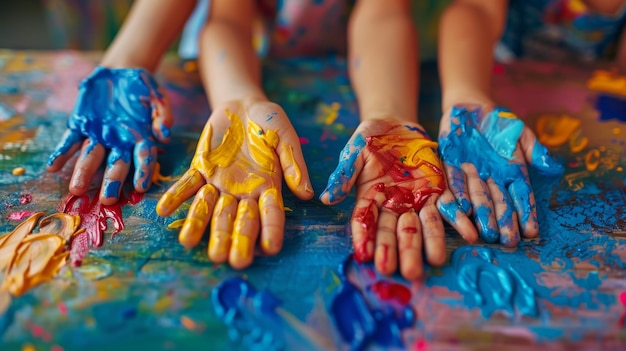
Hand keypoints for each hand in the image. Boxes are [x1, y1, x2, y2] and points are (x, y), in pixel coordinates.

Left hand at [47, 66, 172, 204]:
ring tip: (76, 189)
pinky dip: (61, 153)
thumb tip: (164, 136)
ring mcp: (99, 135)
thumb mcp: (157, 96)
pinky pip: (69, 141)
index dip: (143, 172)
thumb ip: (162, 115)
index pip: (143, 158)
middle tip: (107, 199)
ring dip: (83, 172)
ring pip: (91, 156)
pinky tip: (53, 167)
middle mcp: (119, 142)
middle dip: (111, 181)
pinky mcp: (81, 125)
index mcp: (141, 137)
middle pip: (116, 164)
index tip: (141, 187)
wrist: (120, 71)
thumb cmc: (143, 87)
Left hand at [156, 100, 312, 268]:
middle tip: (229, 260)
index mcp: (268, 187)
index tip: (270, 248)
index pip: (270, 214)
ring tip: (187, 242)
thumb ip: (293, 163)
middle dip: (233, 239)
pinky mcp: (201, 169)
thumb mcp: (285, 136)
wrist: (242, 105)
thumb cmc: (269, 122)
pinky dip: (176, 196)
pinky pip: (187, 185)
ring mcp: (219, 183)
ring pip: (208, 209)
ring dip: (198, 225)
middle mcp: (243, 192)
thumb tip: (306, 193)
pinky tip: (163, 209)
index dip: (271, 230)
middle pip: (237, 220)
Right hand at [320, 119, 446, 279]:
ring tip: (436, 261)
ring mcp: (416, 200)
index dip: (365, 238)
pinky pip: (449, 208)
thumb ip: (345, 173)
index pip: (365, 222)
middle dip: (402, 251)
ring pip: (423, 226)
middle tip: (406, 272)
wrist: (396, 125)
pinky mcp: (438, 190)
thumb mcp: (354, 151)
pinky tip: (469, 234)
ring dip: (430, 243)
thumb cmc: (370, 138)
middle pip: (396, 231)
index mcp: (369, 198)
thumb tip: (326, 198)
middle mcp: (393, 205)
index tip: (365, 256)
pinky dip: (458, 221)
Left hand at [437, 105, 563, 246]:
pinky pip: (454, 183)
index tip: (532, 232)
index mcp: (511, 173)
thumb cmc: (499, 122)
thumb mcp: (520, 132)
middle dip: (504, 222)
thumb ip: (534, 149)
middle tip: (508, 241)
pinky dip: (458, 196)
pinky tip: (463, 210)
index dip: (526, 214)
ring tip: (487, 234)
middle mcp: (491, 179)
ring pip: (477, 198)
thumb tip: (553, 168)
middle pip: (499, 203)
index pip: (521, 197)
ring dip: (482, 216)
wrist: (469, 107)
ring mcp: (470, 175)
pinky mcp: (450, 166)